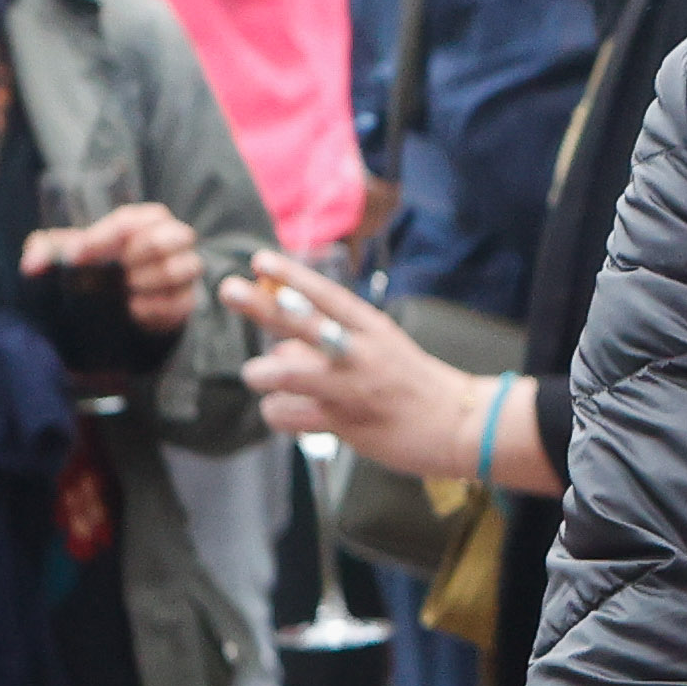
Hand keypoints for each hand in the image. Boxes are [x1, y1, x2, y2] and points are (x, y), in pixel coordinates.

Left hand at [21, 198, 203, 334]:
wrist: (116, 303)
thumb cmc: (95, 266)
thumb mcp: (65, 255)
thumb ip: (45, 251)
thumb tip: (31, 265)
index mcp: (143, 220)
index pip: (130, 221)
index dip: (101, 238)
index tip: (76, 256)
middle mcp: (171, 238)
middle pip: (170, 238)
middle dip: (139, 255)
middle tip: (117, 269)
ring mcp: (183, 269)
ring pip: (183, 268)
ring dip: (149, 280)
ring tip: (127, 288)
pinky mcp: (186, 300)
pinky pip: (181, 302)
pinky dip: (155, 307)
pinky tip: (133, 309)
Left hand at [226, 251, 490, 467]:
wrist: (458, 425)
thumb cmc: (411, 384)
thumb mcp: (380, 351)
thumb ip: (329, 345)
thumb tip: (281, 349)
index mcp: (372, 329)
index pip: (327, 296)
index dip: (292, 277)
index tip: (260, 260)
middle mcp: (359, 354)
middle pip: (300, 324)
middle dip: (260, 305)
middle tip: (228, 289)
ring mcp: (350, 389)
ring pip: (285, 373)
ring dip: (263, 375)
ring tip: (261, 377)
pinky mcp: (344, 424)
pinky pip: (288, 414)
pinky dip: (277, 412)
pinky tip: (286, 412)